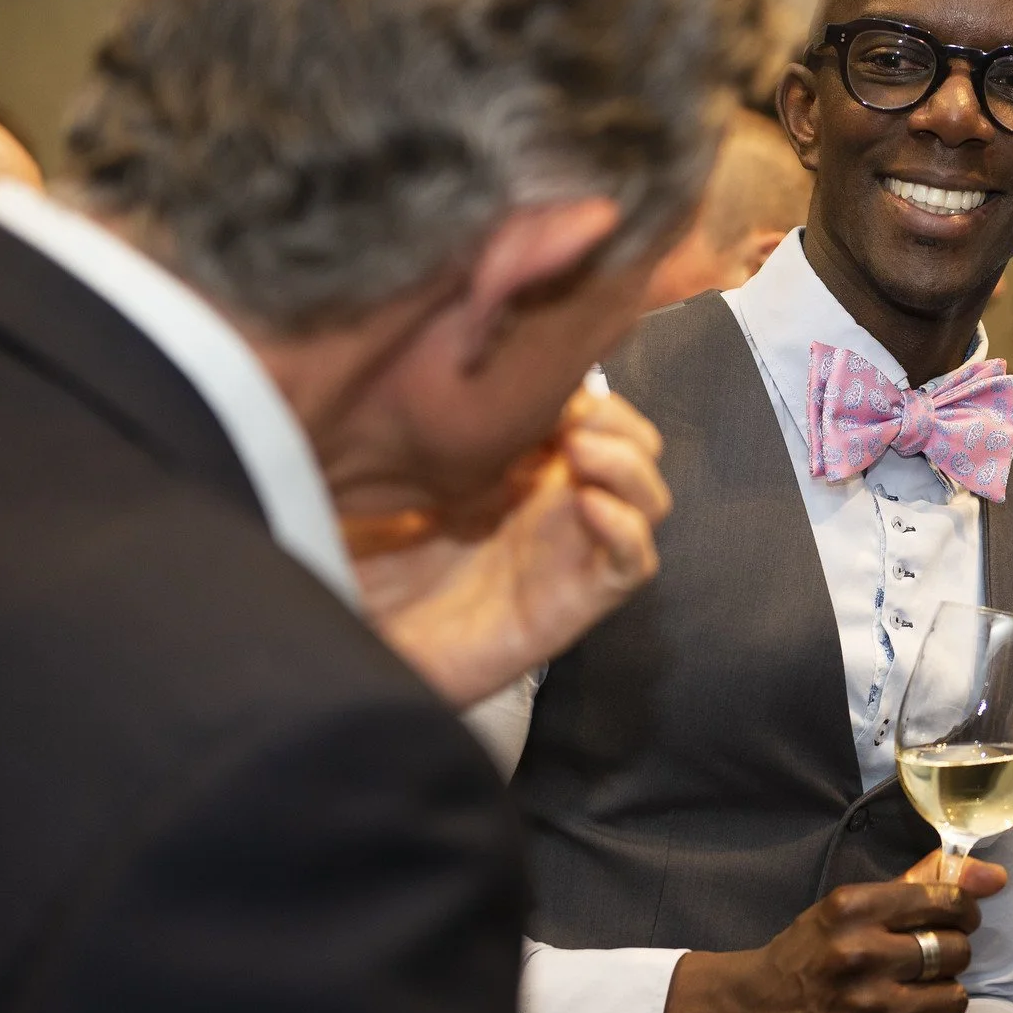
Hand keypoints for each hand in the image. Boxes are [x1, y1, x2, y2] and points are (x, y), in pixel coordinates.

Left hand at [351, 384, 669, 705]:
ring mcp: (574, 553)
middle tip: (572, 414)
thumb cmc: (368, 567)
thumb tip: (433, 363)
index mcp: (522, 468)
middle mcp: (559, 505)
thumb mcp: (387, 480)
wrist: (363, 650)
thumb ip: (416, 432)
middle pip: (637, 446)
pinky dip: (626, 529)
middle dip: (617, 420)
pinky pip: (633, 562)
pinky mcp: (579, 601)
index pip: (591, 410)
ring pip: (649, 499)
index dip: (583, 386)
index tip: (544, 376)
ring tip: (580, 452)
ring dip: (627, 465)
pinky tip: (588, 507)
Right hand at [660, 853, 1009, 1012]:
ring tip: (913, 999)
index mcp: (855, 908)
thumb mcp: (850, 906)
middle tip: (924, 965)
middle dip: (948, 956)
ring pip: (954, 997)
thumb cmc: (807, 954)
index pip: (949, 902)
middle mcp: (861, 955)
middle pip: (956, 950)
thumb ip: (921, 883)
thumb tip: (995, 875)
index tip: (952, 922)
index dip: (962, 913)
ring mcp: (868, 1009)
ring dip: (941, 999)